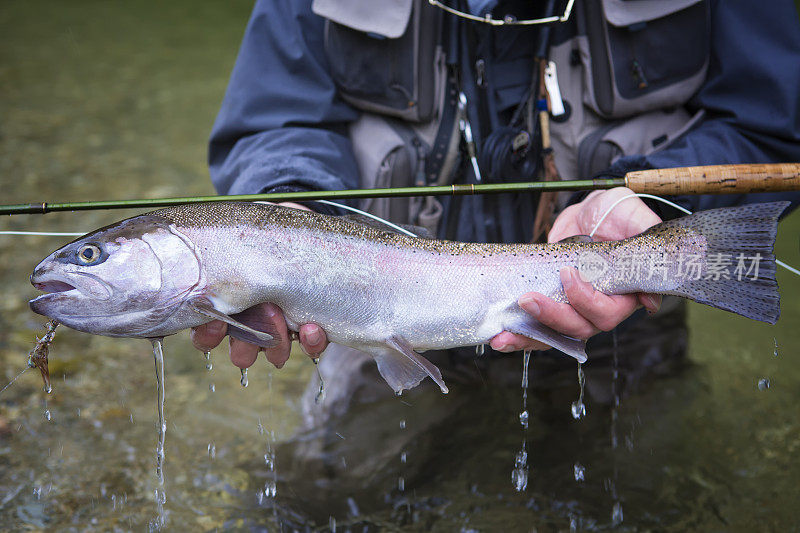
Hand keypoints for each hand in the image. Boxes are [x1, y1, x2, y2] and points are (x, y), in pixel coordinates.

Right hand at [190, 202, 329, 368]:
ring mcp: (283, 330)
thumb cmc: (263, 240)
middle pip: (241, 353)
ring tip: (288, 325)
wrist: (303, 235)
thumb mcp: (239, 244)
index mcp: (228, 309)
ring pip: (275, 354)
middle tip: (256, 324)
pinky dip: (311, 342)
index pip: (207, 336)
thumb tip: (193, 254)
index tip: (216, 322)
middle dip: (246, 347)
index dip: (208, 336)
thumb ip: (221, 256)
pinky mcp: (312, 329)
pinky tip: (312, 328)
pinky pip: (311, 347)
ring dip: (279, 346)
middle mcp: (253, 326)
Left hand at [490, 187, 662, 352]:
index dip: (586, 302)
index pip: (608, 312)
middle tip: (528, 298)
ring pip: (555, 335)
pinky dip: (518, 336)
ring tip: (502, 336)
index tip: (568, 274)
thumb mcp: (633, 217)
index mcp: (624, 293)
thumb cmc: (617, 213)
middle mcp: (600, 307)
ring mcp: (575, 309)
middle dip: (553, 316)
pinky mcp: (552, 305)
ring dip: (528, 338)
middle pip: (579, 328)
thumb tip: (651, 298)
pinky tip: (498, 337)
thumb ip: (643, 243)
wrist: (591, 210)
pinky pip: (537, 330)